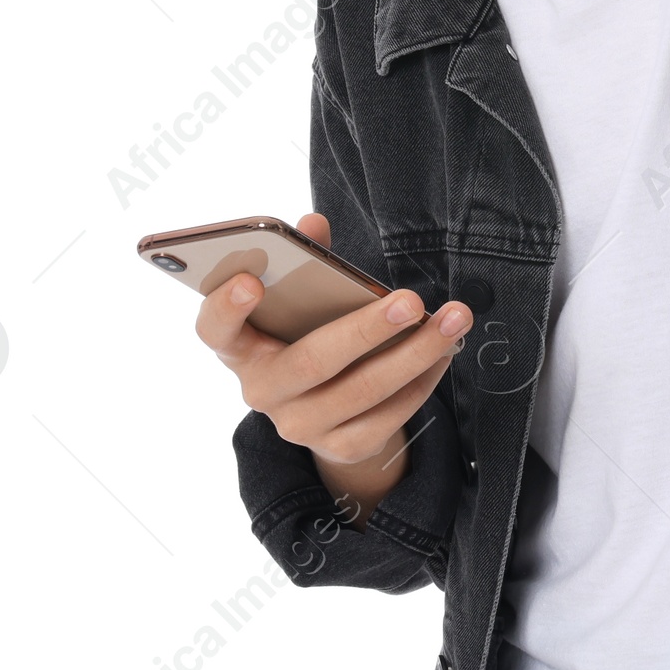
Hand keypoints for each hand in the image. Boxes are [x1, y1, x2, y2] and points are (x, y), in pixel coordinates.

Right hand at [195, 212, 471, 519]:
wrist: (328, 408)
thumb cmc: (310, 333)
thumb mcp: (300, 301)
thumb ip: (306, 261)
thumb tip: (313, 223)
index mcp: (240, 348)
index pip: (215, 331)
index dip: (226, 307)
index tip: (251, 280)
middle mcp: (262, 392)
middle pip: (311, 361)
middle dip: (366, 329)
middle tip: (411, 300)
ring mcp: (300, 426)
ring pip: (364, 390)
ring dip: (416, 353)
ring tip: (454, 319)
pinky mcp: (342, 447)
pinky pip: (390, 415)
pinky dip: (423, 380)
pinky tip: (445, 352)